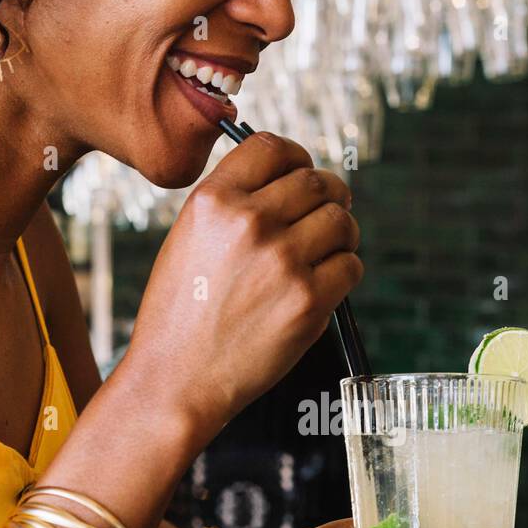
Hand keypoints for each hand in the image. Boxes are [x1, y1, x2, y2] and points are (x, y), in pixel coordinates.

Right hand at [115, 133, 362, 437]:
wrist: (177, 378)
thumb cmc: (183, 314)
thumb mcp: (189, 239)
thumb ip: (233, 205)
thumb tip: (289, 180)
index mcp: (214, 200)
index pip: (273, 148)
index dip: (297, 158)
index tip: (303, 173)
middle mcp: (249, 222)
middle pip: (316, 182)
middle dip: (330, 196)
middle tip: (329, 213)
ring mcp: (283, 261)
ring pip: (341, 222)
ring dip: (343, 234)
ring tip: (330, 250)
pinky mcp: (309, 300)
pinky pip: (350, 266)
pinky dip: (345, 273)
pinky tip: (325, 285)